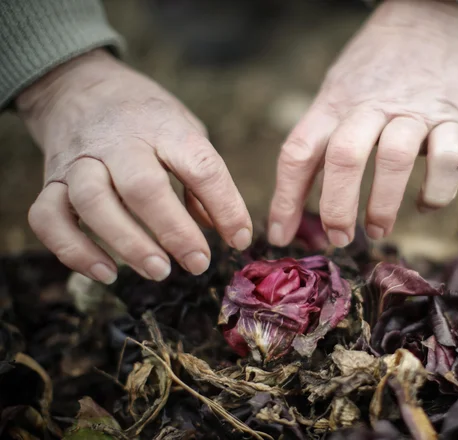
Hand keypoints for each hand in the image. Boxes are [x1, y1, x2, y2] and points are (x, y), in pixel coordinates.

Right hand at [18, 49, 251, 283]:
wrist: (79, 86)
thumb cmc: (146, 119)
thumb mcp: (184, 131)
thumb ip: (201, 178)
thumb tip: (219, 229)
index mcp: (164, 128)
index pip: (200, 165)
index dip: (225, 205)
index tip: (239, 239)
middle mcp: (119, 143)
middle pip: (142, 186)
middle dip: (174, 230)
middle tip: (199, 264)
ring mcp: (79, 161)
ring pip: (93, 203)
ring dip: (127, 243)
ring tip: (159, 271)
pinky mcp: (50, 181)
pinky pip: (49, 219)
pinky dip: (73, 251)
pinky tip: (106, 272)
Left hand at [268, 0, 457, 246]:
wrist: (432, 20)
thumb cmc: (376, 71)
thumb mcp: (337, 92)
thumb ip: (322, 139)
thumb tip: (299, 200)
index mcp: (334, 104)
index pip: (299, 152)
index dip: (285, 199)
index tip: (281, 237)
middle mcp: (370, 107)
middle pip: (344, 157)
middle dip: (337, 207)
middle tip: (339, 238)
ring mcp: (413, 111)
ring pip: (394, 159)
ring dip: (383, 206)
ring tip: (376, 230)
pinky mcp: (454, 118)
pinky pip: (449, 160)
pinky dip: (436, 192)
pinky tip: (424, 204)